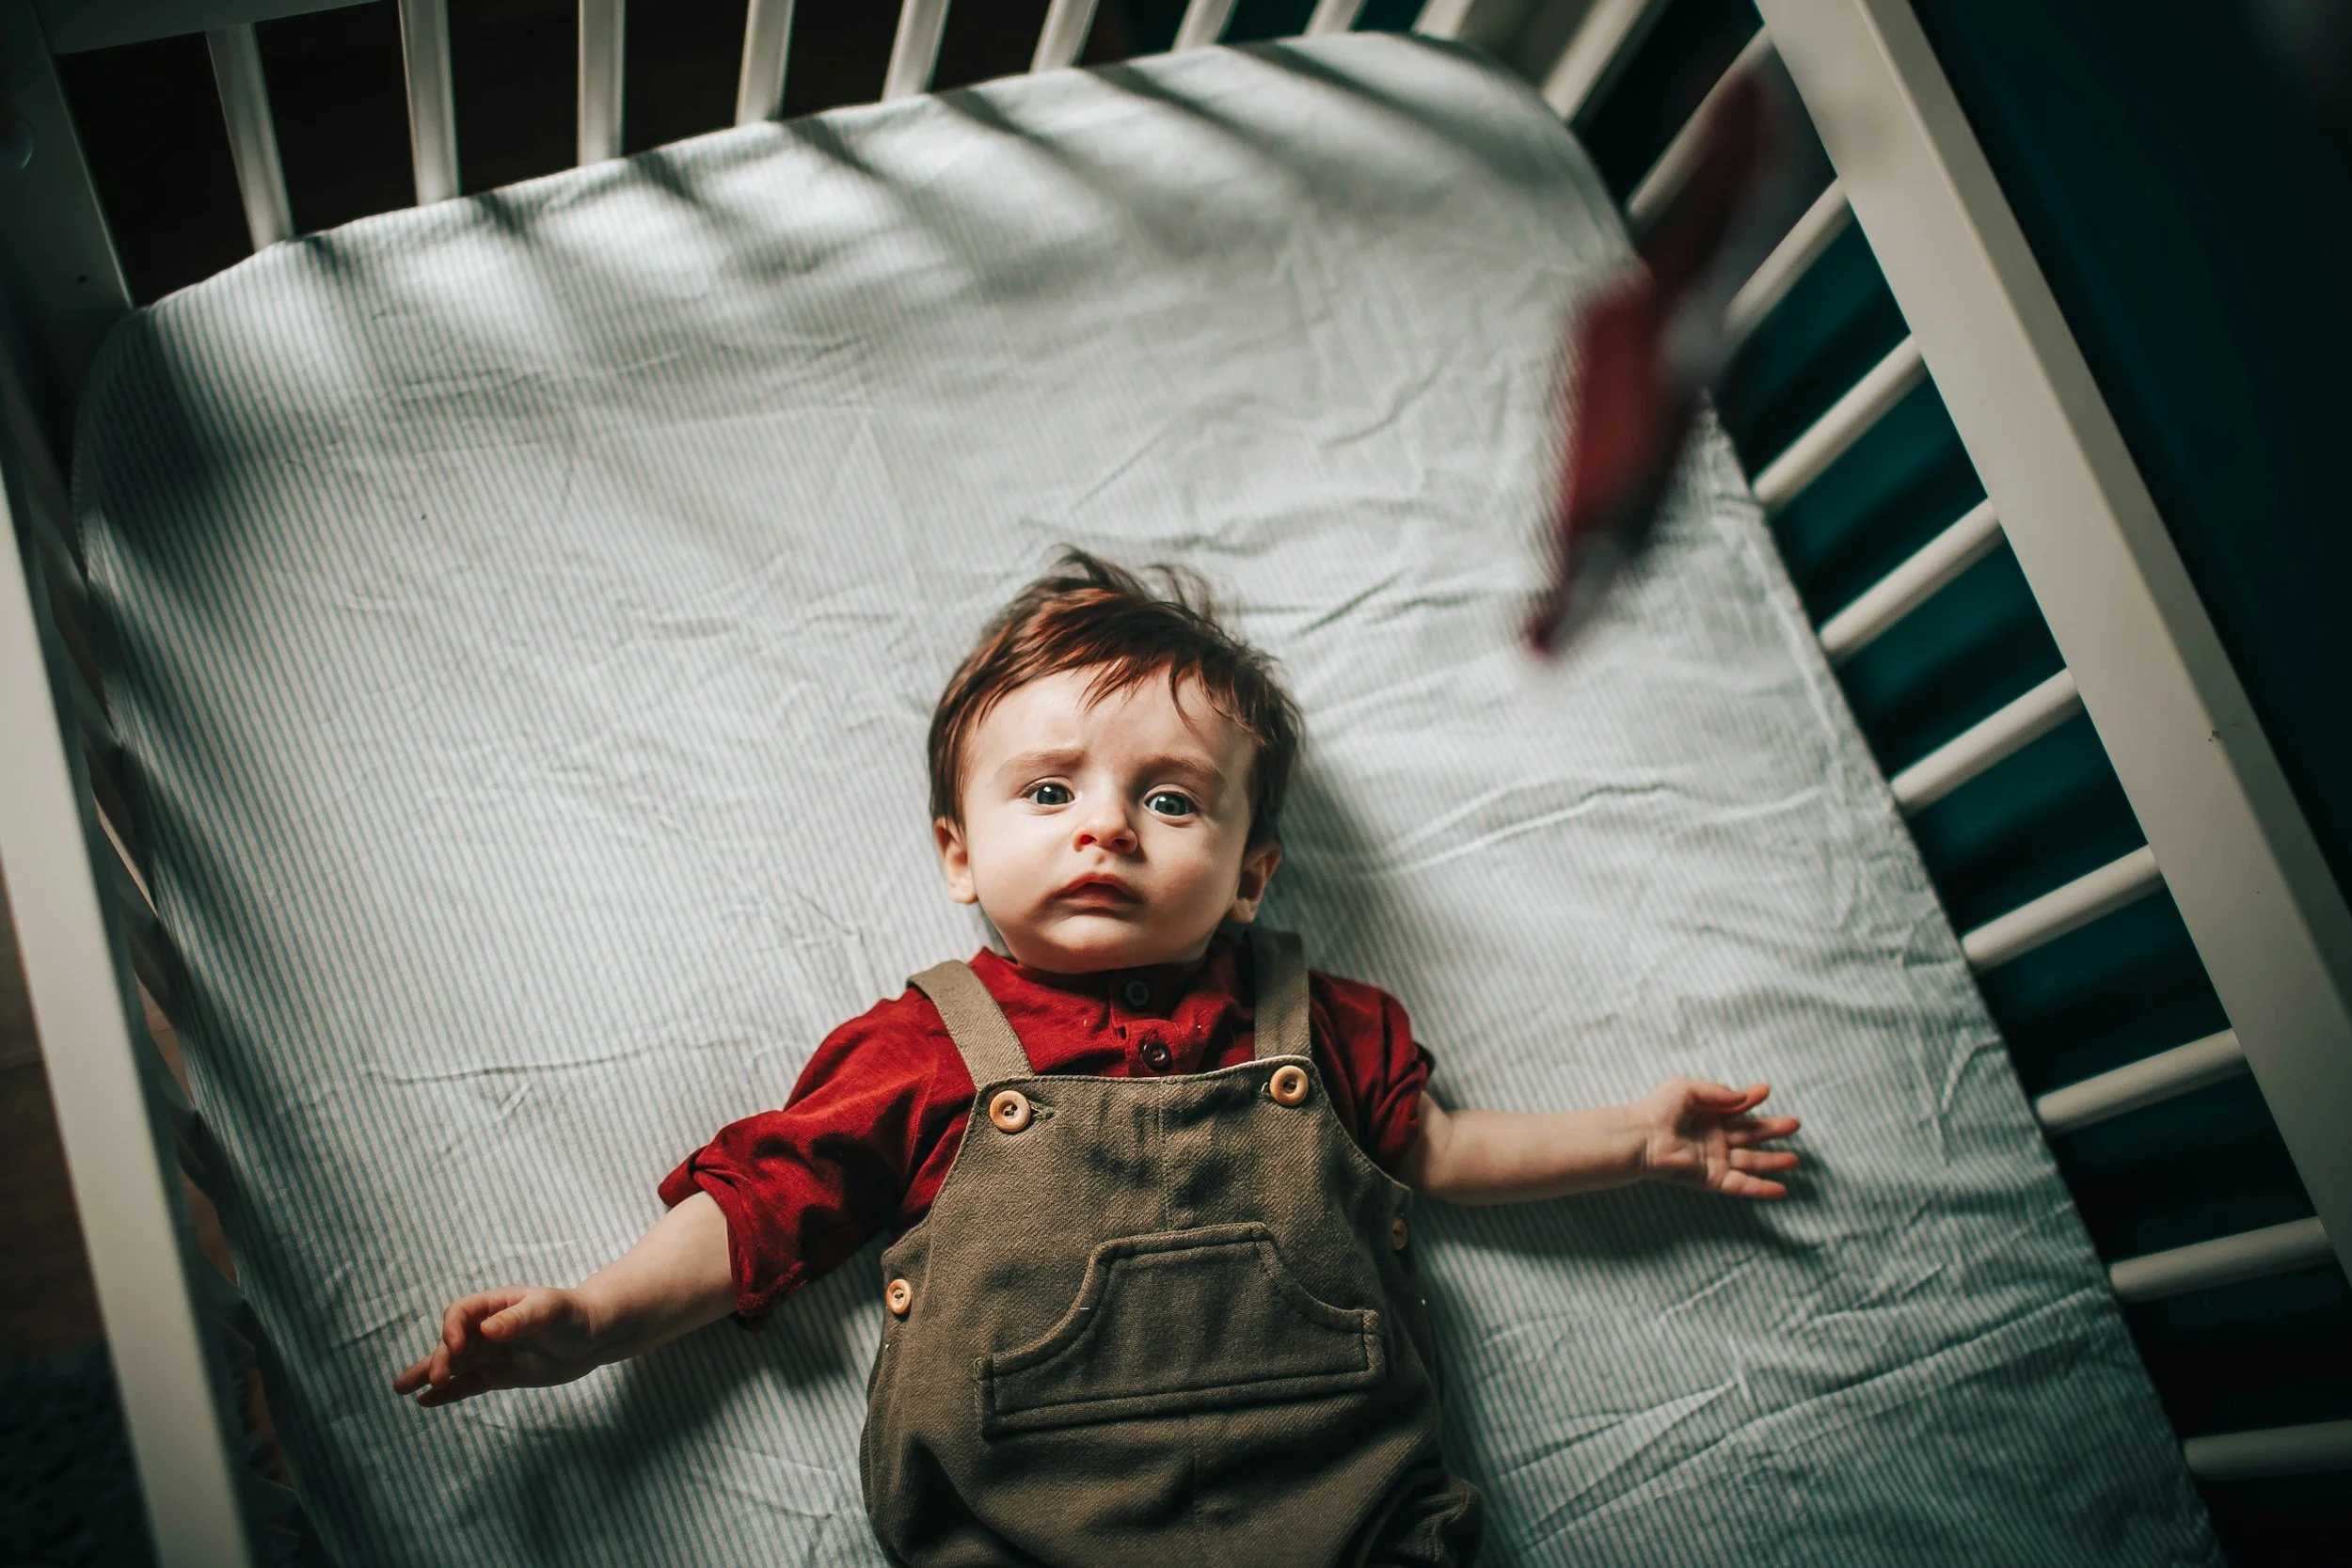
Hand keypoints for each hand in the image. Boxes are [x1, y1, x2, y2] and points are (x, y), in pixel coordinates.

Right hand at [392, 1287, 607, 1407]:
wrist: (594, 1336)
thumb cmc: (572, 1314)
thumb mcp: (550, 1311)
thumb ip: (519, 1319)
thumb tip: (487, 1329)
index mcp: (495, 1306)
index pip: (461, 1313)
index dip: (452, 1329)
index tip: (456, 1348)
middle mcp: (487, 1328)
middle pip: (453, 1342)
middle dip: (440, 1358)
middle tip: (435, 1378)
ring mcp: (491, 1353)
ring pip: (453, 1365)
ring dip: (428, 1374)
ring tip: (400, 1388)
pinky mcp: (498, 1374)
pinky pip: (467, 1384)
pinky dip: (447, 1393)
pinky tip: (424, 1402)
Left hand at [1633, 1078, 1800, 1198]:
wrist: (1643, 1135)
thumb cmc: (1659, 1109)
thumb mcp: (1689, 1089)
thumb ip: (1718, 1092)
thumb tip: (1744, 1097)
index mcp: (1707, 1115)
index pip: (1736, 1108)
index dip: (1751, 1099)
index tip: (1765, 1090)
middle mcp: (1713, 1138)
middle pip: (1750, 1135)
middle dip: (1772, 1130)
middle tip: (1795, 1124)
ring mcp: (1714, 1159)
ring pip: (1751, 1162)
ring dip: (1774, 1162)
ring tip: (1796, 1160)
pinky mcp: (1711, 1178)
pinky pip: (1741, 1185)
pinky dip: (1761, 1189)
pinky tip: (1782, 1190)